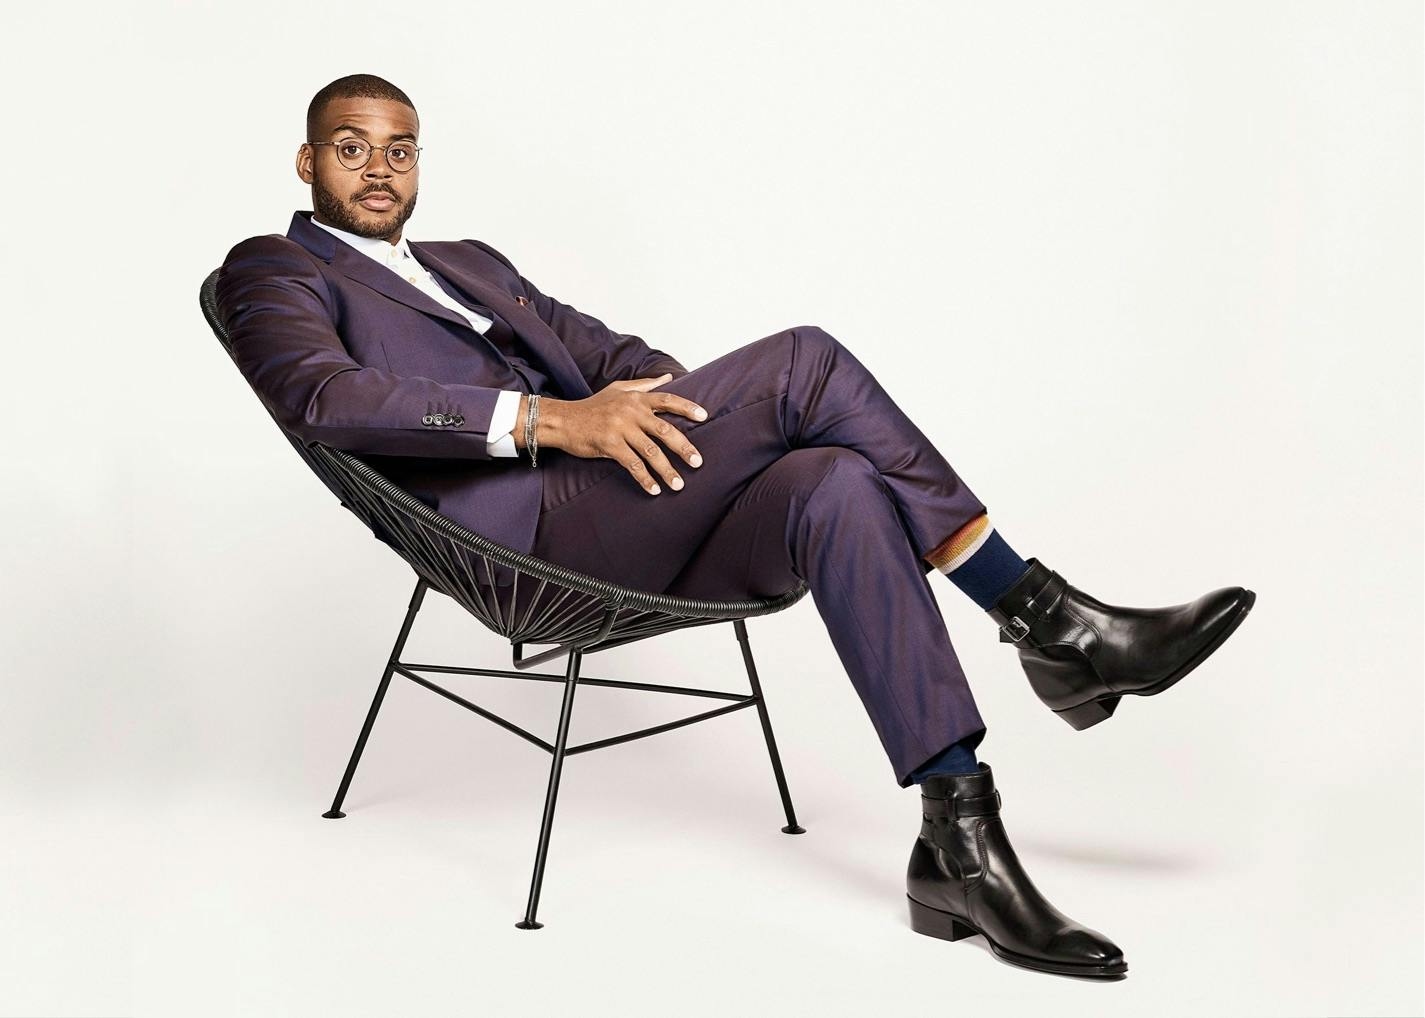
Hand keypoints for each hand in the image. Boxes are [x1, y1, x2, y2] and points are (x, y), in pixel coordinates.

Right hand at [527, 374, 707, 494]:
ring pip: (651, 452)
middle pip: (665, 430)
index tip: (705, 417)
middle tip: (698, 463)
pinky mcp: (609, 445)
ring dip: (667, 470)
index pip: (667, 400)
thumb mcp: (618, 389)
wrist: (563, 420)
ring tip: (678, 484)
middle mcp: (631, 412)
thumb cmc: (593, 406)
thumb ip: (645, 385)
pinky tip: (654, 489)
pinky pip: (632, 464)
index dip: (687, 407)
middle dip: (684, 447)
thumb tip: (669, 377)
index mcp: (636, 398)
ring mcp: (620, 429)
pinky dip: (645, 479)